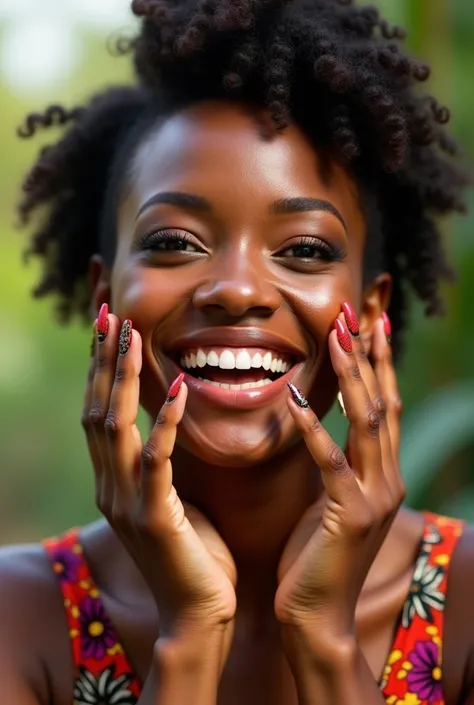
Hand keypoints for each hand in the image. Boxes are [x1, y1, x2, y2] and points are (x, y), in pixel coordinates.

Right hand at [82, 308, 236, 652]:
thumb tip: (169, 421)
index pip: (99, 411)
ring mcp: (128, 503)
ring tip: (133, 336)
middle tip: (108, 314)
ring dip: (124, 378)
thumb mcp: (172, 498)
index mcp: (116, 480)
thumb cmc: (195, 553)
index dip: (101, 368)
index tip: (109, 327)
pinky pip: (156, 461)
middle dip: (103, 361)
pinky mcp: (155, 518)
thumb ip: (161, 462)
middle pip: (97, 409)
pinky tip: (180, 388)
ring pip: (116, 427)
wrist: (199, 614)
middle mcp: (111, 486)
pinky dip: (164, 422)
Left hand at [275, 306, 404, 647]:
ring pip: (368, 422)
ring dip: (352, 376)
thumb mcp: (333, 500)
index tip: (367, 320)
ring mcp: (374, 498)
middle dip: (371, 354)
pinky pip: (332, 461)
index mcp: (383, 474)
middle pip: (384, 402)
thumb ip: (337, 463)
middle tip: (358, 310)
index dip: (377, 361)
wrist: (317, 617)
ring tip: (338, 335)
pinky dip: (315, 426)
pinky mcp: (348, 516)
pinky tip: (296, 395)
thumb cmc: (316, 556)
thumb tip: (322, 421)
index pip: (384, 404)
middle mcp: (388, 479)